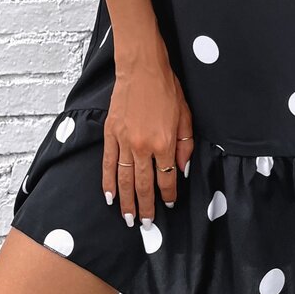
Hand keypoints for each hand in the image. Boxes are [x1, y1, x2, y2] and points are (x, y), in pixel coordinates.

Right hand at [102, 46, 194, 226]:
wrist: (142, 68)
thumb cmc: (167, 89)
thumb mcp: (186, 115)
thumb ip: (186, 145)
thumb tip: (182, 169)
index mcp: (164, 142)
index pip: (166, 178)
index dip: (168, 195)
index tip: (169, 205)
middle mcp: (143, 146)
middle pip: (143, 185)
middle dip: (146, 207)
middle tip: (147, 225)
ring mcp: (124, 141)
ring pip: (124, 179)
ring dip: (126, 202)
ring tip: (128, 219)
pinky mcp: (110, 134)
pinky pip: (109, 164)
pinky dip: (108, 182)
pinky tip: (109, 196)